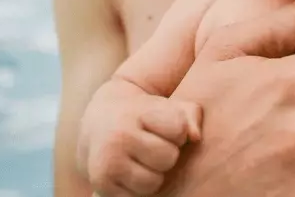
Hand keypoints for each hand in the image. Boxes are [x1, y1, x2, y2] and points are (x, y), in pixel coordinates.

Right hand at [77, 79, 201, 195]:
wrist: (99, 123)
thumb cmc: (144, 116)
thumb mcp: (166, 106)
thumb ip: (189, 115)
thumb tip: (195, 137)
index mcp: (138, 112)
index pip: (178, 129)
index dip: (177, 131)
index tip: (164, 127)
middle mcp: (119, 135)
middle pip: (168, 158)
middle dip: (166, 154)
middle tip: (152, 145)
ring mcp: (107, 161)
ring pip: (153, 182)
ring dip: (153, 175)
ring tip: (142, 160)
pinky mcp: (101, 183)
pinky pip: (137, 196)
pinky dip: (137, 188)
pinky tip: (130, 171)